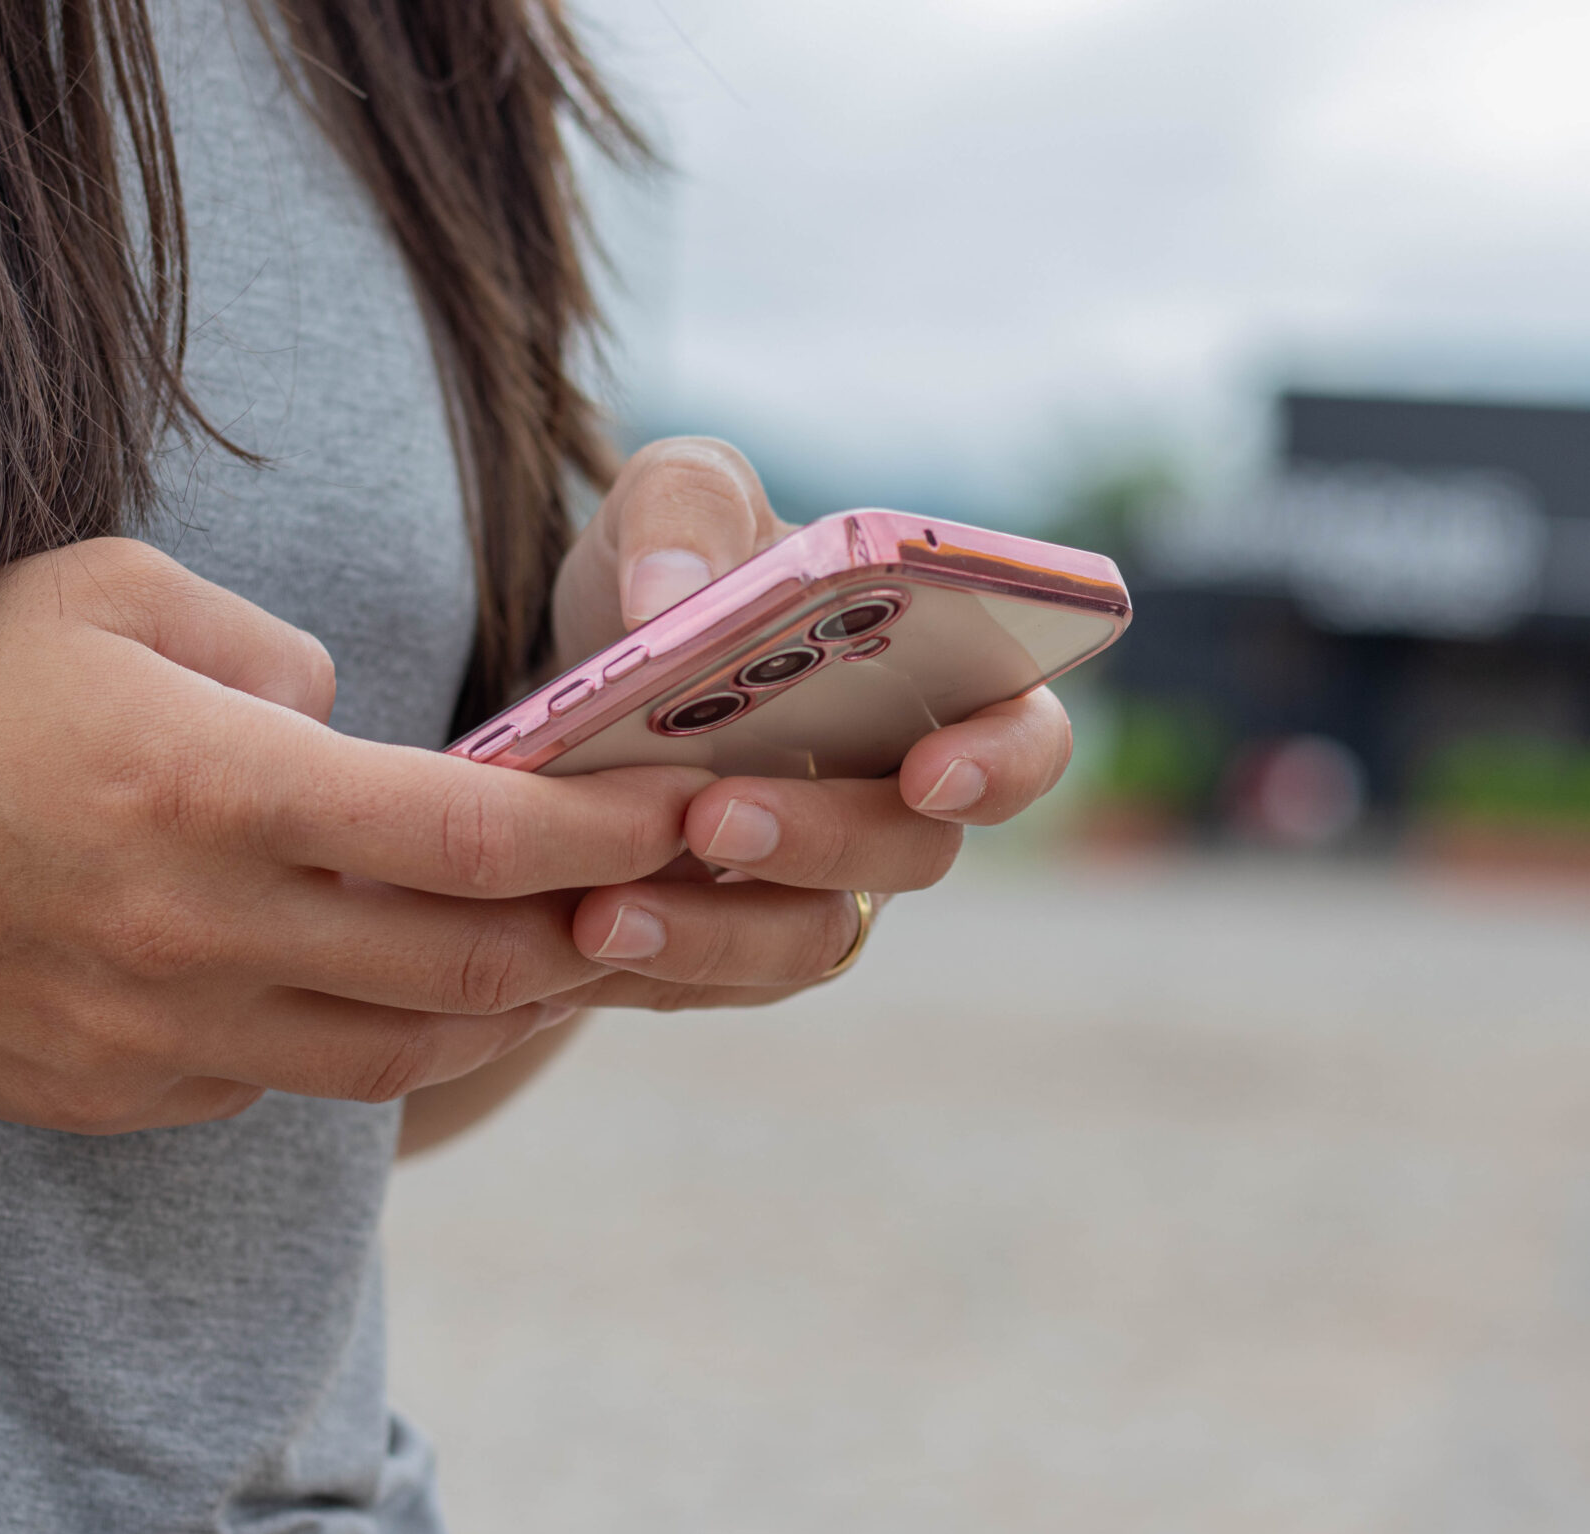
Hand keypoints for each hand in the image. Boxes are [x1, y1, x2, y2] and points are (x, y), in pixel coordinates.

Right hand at [0, 539, 703, 1132]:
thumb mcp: (107, 594)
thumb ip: (272, 653)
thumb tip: (363, 729)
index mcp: (211, 786)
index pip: (469, 832)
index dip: (602, 832)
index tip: (690, 815)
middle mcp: (198, 929)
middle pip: (468, 968)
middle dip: (590, 935)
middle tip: (663, 898)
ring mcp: (157, 1033)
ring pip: (397, 1055)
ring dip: (499, 1010)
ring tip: (557, 953)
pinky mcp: (118, 1096)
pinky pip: (286, 1083)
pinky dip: (368, 1041)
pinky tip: (392, 991)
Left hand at [542, 438, 1077, 1012]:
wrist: (564, 685)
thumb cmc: (666, 578)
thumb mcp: (669, 499)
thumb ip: (687, 508)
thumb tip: (673, 597)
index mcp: (935, 677)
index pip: (1024, 733)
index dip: (1002, 762)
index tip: (930, 770)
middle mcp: (896, 795)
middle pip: (912, 849)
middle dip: (818, 839)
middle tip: (711, 816)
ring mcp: (824, 882)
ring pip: (812, 936)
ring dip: (718, 926)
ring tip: (607, 905)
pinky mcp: (740, 946)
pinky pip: (721, 978)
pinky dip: (656, 959)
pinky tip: (583, 927)